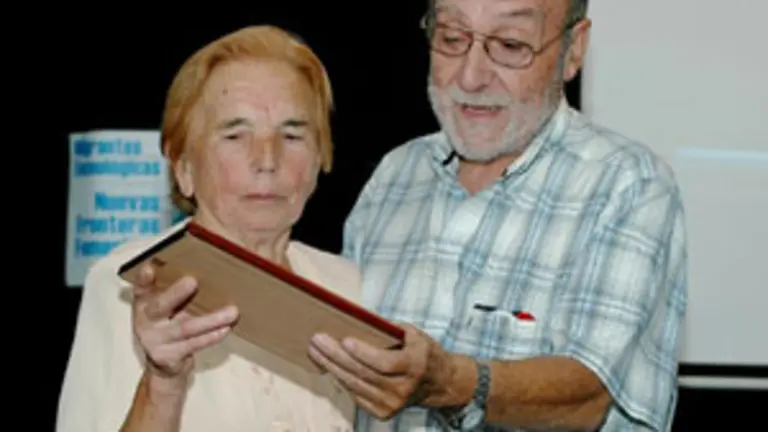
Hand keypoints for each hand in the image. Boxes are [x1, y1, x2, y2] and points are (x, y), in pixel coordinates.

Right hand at [132, 264, 238, 385]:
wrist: (165, 365)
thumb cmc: (171, 326)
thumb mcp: (168, 308)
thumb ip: (176, 292)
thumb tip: (207, 270)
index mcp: (144, 304)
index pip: (141, 288)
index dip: (143, 279)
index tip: (149, 268)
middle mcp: (145, 322)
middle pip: (160, 306)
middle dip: (176, 293)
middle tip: (192, 281)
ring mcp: (155, 341)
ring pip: (185, 328)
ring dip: (211, 320)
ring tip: (232, 311)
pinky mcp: (168, 357)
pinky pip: (194, 344)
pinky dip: (211, 336)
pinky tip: (225, 328)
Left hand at [308, 324, 455, 419]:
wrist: (439, 383)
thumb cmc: (422, 352)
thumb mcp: (413, 334)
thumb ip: (388, 328)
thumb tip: (357, 319)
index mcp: (414, 365)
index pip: (384, 363)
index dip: (363, 353)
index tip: (344, 340)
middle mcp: (404, 388)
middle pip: (363, 373)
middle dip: (336, 356)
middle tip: (317, 340)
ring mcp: (393, 404)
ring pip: (355, 385)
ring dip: (331, 367)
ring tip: (315, 351)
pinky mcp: (383, 413)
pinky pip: (355, 395)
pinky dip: (340, 379)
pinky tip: (328, 366)